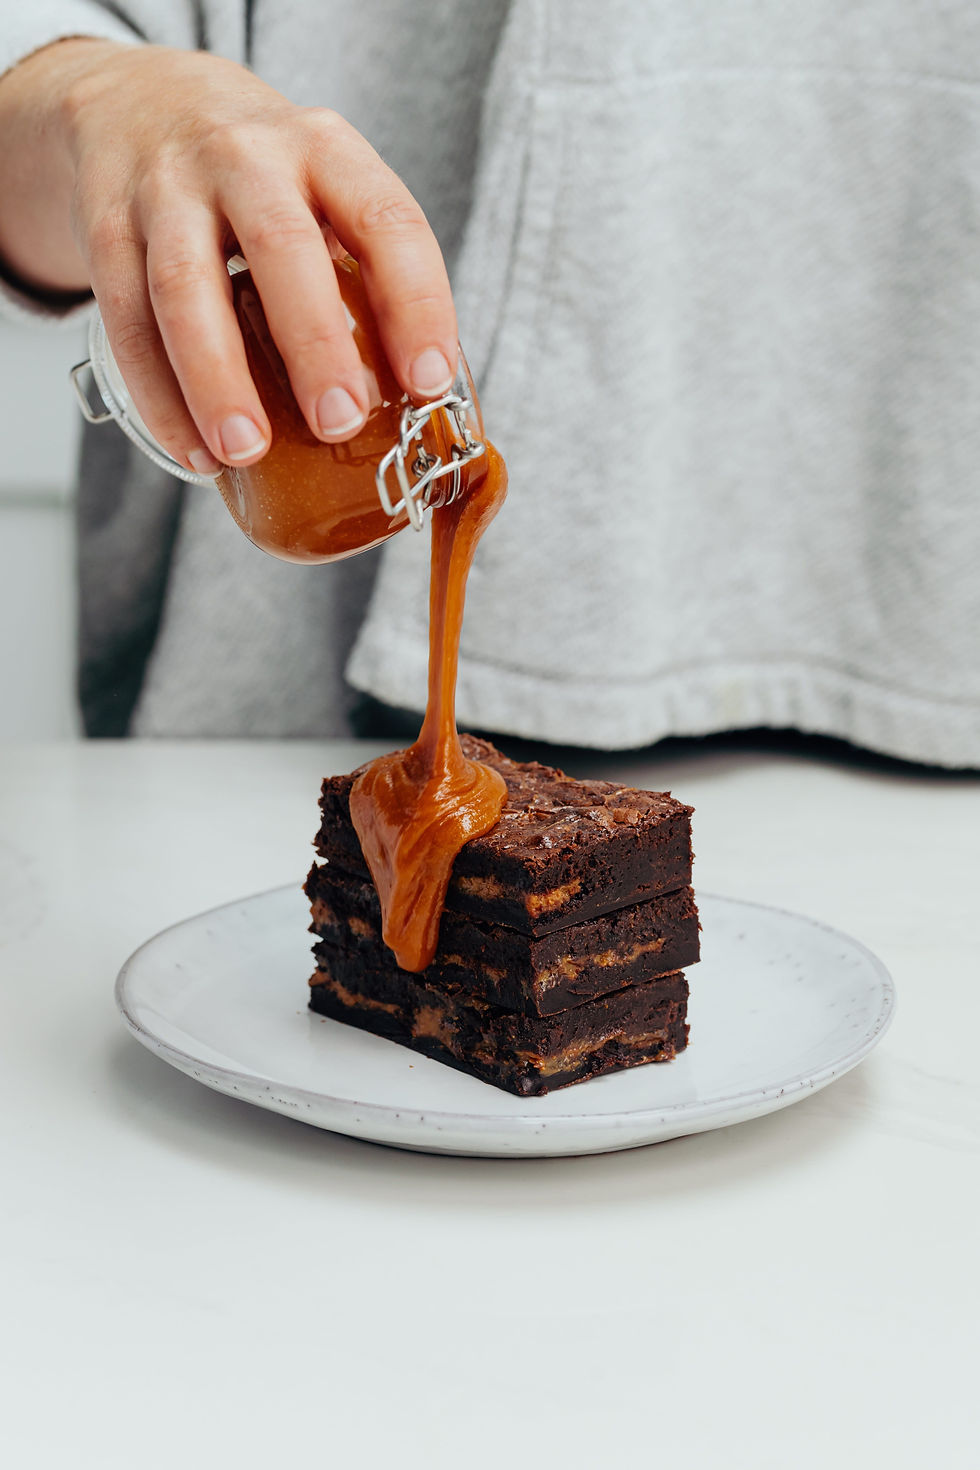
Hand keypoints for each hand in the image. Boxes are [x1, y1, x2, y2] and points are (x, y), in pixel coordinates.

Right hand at [0, 40, 457, 472]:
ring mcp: (167, 188)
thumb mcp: (321, 191)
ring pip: (186, 287)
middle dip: (314, 342)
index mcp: (325, 150)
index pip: (386, 220)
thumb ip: (363, 275)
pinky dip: (159, 394)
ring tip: (245, 452)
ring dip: (217, 379)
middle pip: (281, 244)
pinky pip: (126, 319)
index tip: (429, 383)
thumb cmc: (259, 179)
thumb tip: (413, 405)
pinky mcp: (106, 226)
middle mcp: (246, 156)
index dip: (417, 303)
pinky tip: (192, 449)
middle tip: (339, 423)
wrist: (135, 103)